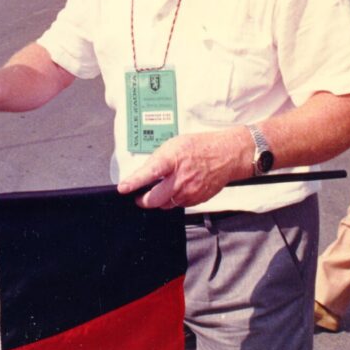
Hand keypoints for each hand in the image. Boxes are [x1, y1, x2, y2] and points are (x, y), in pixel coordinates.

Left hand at [116, 129, 249, 208]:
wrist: (226, 155)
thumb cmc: (200, 146)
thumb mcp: (173, 145)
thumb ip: (158, 160)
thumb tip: (145, 173)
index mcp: (171, 161)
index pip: (148, 174)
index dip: (133, 182)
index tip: (123, 188)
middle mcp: (180, 179)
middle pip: (154, 199)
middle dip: (143, 201)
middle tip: (138, 197)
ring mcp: (189, 191)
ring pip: (166, 205)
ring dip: (159, 200)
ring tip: (160, 190)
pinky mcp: (197, 200)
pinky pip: (179, 205)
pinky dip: (174, 200)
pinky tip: (176, 189)